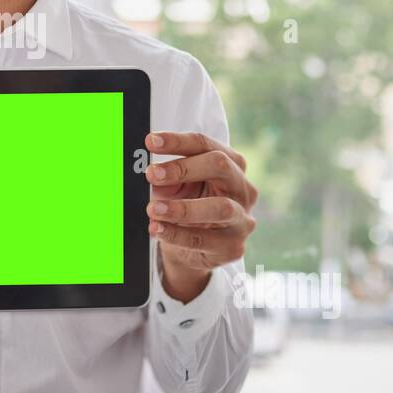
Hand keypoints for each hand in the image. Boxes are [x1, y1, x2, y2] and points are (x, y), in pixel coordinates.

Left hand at [144, 131, 257, 289]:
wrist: (195, 251)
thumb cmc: (189, 208)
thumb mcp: (176, 188)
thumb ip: (167, 180)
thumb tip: (154, 178)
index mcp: (230, 164)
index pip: (205, 145)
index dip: (177, 141)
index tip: (151, 142)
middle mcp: (241, 188)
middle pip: (220, 166)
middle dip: (183, 168)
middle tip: (152, 174)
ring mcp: (242, 218)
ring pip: (220, 207)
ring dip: (182, 207)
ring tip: (153, 209)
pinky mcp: (233, 246)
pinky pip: (204, 239)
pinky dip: (177, 234)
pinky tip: (158, 228)